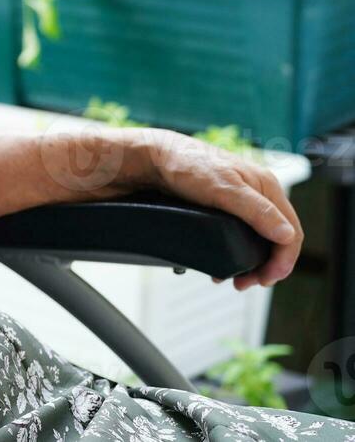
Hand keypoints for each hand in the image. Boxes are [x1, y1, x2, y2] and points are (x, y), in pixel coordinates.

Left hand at [142, 130, 302, 290]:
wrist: (152, 158)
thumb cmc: (187, 166)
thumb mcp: (224, 190)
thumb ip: (257, 211)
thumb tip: (287, 236)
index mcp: (266, 187)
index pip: (291, 231)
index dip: (283, 260)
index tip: (266, 279)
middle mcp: (258, 194)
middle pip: (276, 238)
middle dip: (266, 266)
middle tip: (246, 284)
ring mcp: (241, 200)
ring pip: (258, 239)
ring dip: (251, 263)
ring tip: (235, 280)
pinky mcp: (223, 207)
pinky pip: (239, 235)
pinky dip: (236, 253)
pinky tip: (223, 266)